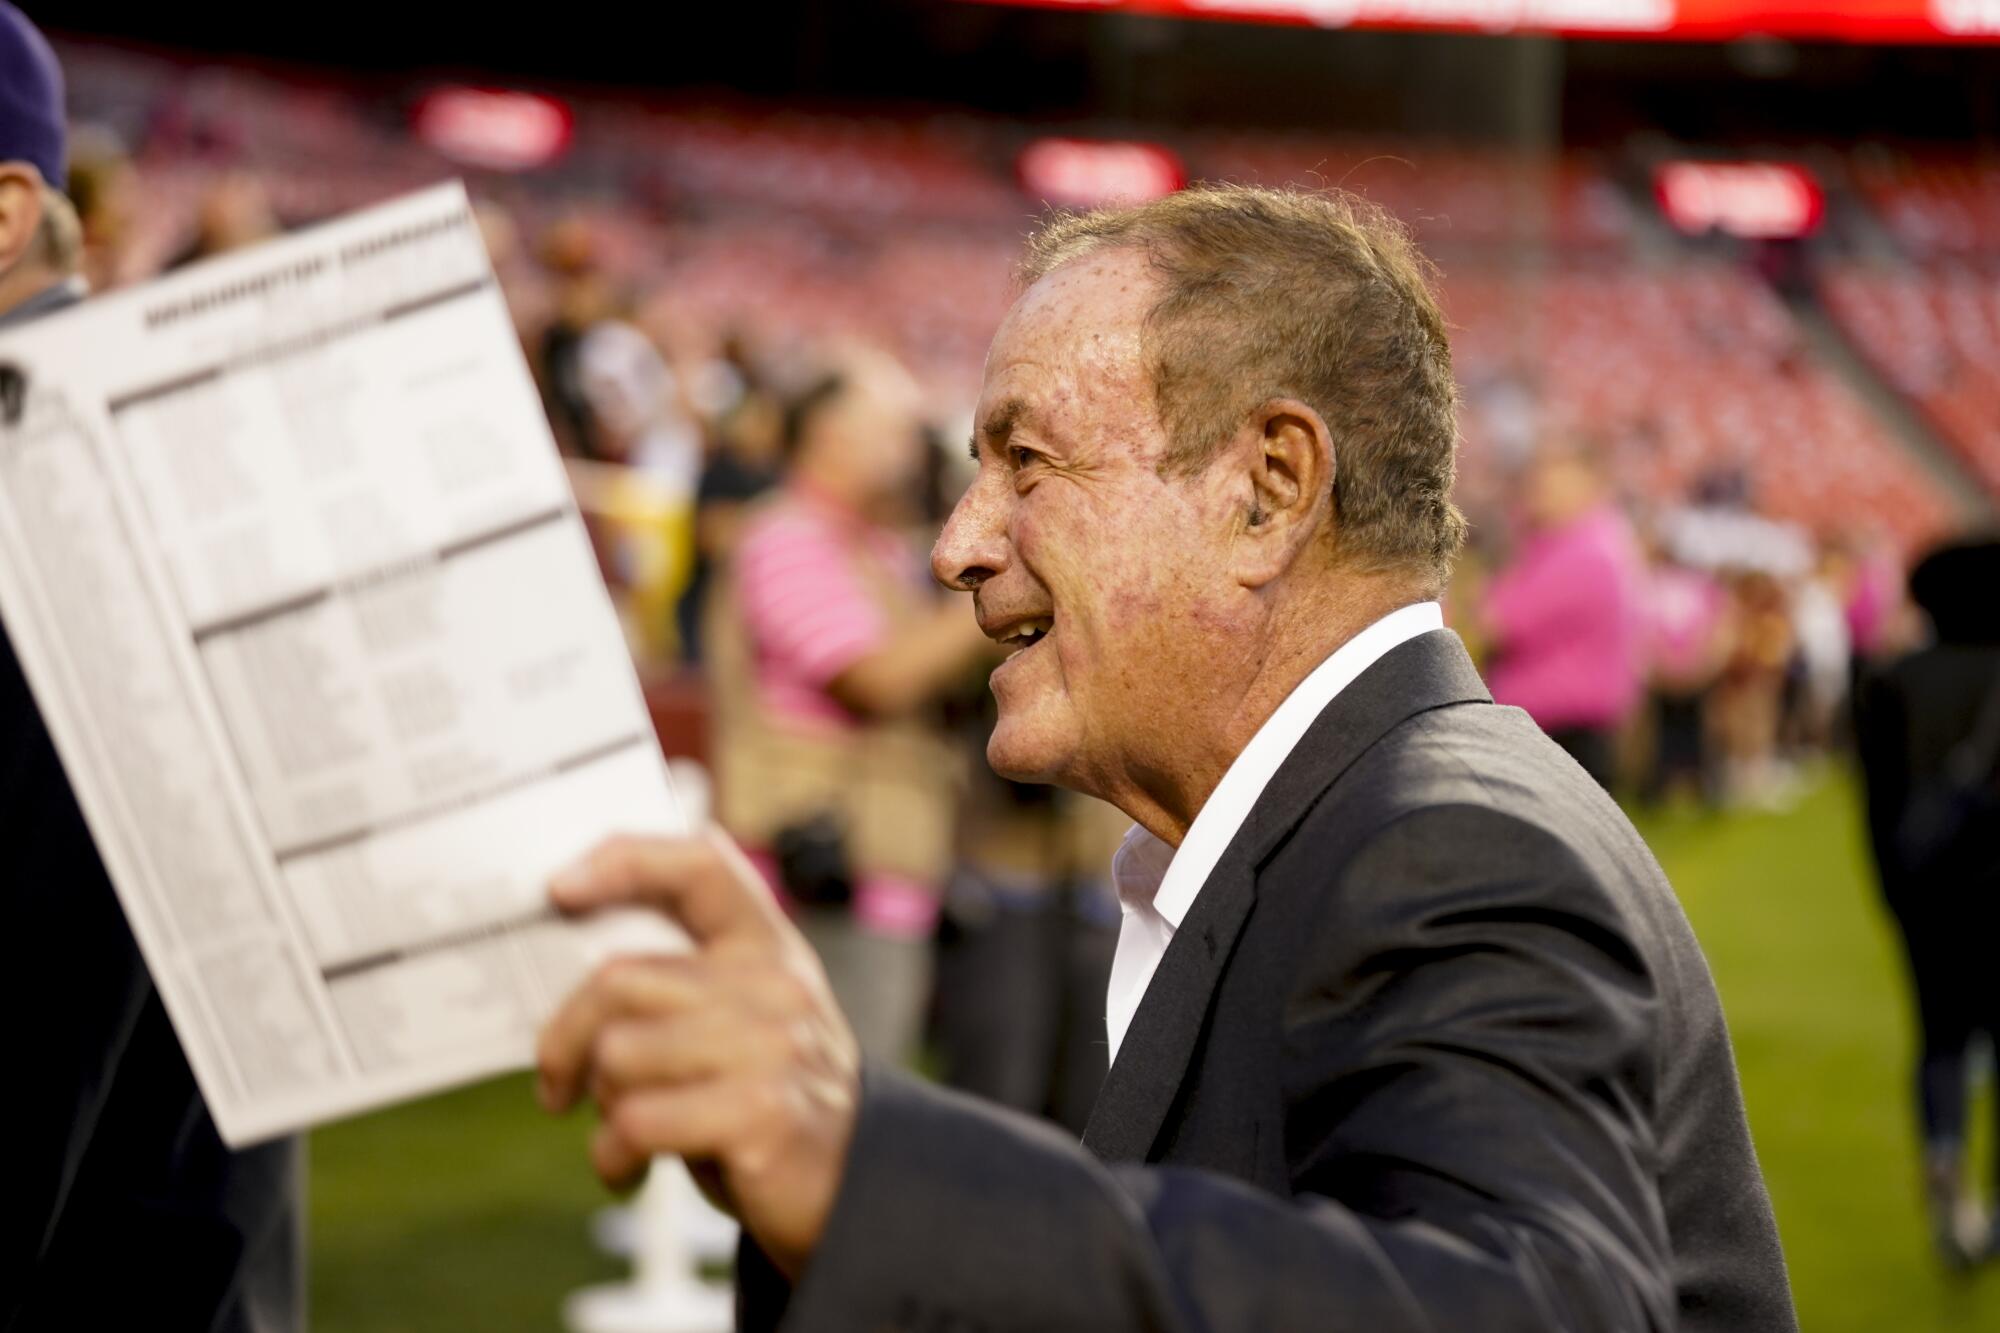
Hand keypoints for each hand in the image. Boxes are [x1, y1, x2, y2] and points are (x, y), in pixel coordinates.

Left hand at [536, 830, 860, 1277]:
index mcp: (766, 947)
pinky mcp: (760, 1113)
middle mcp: (774, 984)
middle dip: (564, 1039)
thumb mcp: (741, 1021)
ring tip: (624, 1134)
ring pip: (618, 1055)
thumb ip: (680, 987)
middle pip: (618, 980)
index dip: (627, 860)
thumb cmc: (768, 1101)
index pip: (702, 866)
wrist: (854, 1187)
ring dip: (601, 1107)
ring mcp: (771, 1047)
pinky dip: (613, 1154)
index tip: (559, 888)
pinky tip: (629, 1168)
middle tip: (558, 1085)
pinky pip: (636, 1120)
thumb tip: (569, 991)